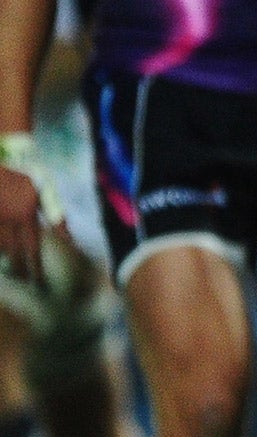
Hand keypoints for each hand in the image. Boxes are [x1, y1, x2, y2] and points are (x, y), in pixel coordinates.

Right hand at [0, 167, 42, 287]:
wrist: (0, 156)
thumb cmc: (24, 173)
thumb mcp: (43, 189)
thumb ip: (54, 213)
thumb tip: (68, 236)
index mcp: (25, 215)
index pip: (31, 247)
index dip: (34, 265)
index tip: (37, 280)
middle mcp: (6, 220)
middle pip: (11, 251)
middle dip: (18, 266)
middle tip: (23, 279)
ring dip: (5, 256)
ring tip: (12, 268)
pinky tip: (2, 251)